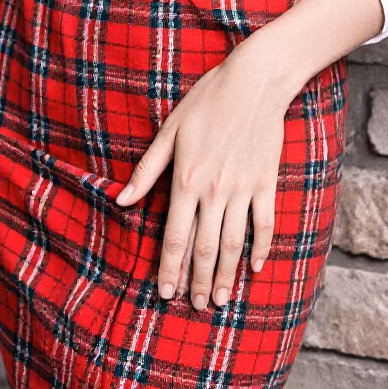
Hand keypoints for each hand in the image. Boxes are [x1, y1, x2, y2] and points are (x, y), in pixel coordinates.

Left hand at [115, 43, 289, 311]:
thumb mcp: (170, 131)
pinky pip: (264, 223)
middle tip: (196, 307)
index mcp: (187, 180)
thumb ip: (147, 170)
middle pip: (205, 247)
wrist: (254, 81)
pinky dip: (260, 247)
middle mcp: (215, 190)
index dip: (170, 268)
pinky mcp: (267, 182)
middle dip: (198, 281)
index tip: (166, 293)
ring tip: (220, 299)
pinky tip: (255, 267)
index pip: (176, 236)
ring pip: (233, 242)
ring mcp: (244, 188)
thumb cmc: (207, 101)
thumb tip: (120, 201)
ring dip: (226, 275)